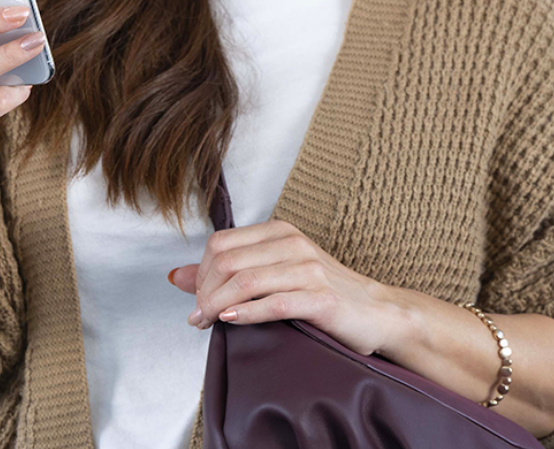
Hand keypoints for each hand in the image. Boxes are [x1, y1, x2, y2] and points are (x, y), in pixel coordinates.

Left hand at [168, 219, 414, 358]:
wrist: (378, 312)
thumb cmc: (323, 295)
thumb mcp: (274, 275)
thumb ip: (226, 274)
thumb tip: (176, 277)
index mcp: (279, 231)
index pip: (220, 244)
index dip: (200, 274)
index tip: (197, 300)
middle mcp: (292, 243)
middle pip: (227, 262)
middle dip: (204, 292)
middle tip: (199, 317)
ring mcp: (308, 269)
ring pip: (245, 281)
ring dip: (217, 305)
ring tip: (207, 323)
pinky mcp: (321, 298)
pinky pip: (273, 303)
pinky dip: (246, 313)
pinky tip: (231, 321)